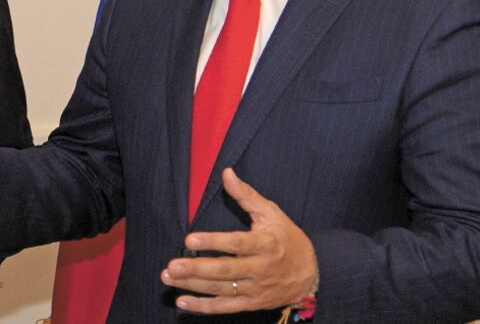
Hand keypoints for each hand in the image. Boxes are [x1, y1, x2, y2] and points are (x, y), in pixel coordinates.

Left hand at [161, 168, 316, 313]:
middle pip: (225, 270)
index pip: (237, 244)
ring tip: (168, 277)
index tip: (189, 240)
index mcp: (266, 244)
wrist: (311, 274)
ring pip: (221, 289)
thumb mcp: (271, 213)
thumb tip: (226, 172)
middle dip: (196, 269)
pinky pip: (225, 307)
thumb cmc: (287, 237)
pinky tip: (182, 301)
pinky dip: (203, 307)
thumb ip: (246, 195)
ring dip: (193, 285)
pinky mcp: (252, 303)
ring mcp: (256, 289)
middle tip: (172, 266)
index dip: (213, 242)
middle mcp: (260, 269)